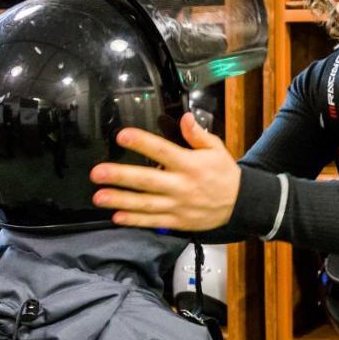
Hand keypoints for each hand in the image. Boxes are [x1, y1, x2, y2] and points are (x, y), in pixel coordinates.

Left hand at [90, 113, 241, 231]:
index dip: (142, 143)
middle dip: (121, 177)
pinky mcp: (177, 221)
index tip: (122, 136)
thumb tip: (185, 118)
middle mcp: (181, 185)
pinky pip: (153, 221)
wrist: (240, 203)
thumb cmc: (224, 173)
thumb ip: (198, 135)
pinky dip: (134, 220)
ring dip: (121, 200)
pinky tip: (116, 217)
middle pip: (147, 181)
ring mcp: (178, 205)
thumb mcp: (216, 149)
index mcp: (189, 164)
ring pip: (145, 204)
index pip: (162, 151)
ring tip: (99, 196)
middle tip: (98, 173)